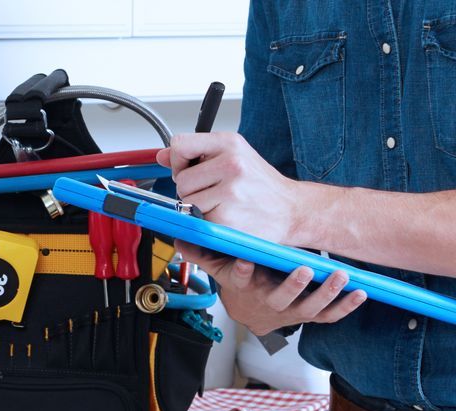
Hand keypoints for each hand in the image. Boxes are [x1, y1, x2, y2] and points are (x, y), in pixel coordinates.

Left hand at [156, 133, 322, 246]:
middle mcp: (231, 163)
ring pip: (186, 201)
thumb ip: (196, 154)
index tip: (189, 168)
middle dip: (191, 189)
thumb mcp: (233, 157)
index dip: (178, 160)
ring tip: (223, 204)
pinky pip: (197, 220)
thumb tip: (161, 155)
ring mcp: (230, 191)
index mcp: (230, 143)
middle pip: (180, 178)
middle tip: (214, 192)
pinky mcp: (227, 217)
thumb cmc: (261, 186)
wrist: (293, 211)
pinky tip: (227, 216)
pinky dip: (207, 222)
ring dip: (198, 207)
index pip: (180, 144)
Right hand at [177, 242, 365, 335]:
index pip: (241, 280)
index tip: (245, 261)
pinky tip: (360, 293)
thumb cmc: (240, 286)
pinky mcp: (310, 316)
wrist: (253, 315)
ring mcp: (292, 310)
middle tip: (304, 269)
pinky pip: (330, 315)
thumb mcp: (217, 269)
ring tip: (340, 275)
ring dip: (327, 293)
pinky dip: (346, 306)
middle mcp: (270, 301)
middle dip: (293, 285)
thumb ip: (201, 252)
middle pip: (282, 298)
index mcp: (247, 288)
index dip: (241, 271)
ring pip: (310, 307)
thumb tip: (179, 234)